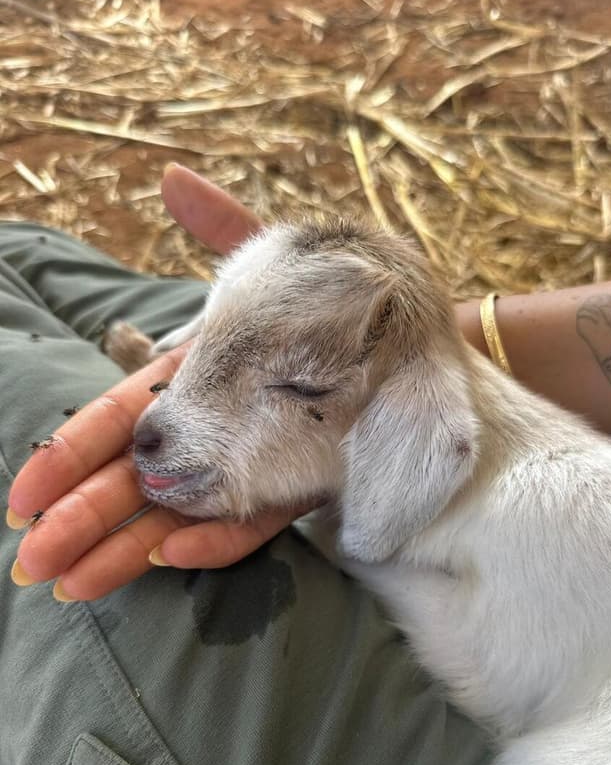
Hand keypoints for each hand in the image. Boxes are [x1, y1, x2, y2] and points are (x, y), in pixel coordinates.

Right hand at [8, 164, 303, 601]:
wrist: (417, 338)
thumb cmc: (336, 302)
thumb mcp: (275, 265)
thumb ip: (224, 232)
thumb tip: (172, 180)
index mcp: (197, 378)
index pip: (120, 423)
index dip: (70, 457)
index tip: (22, 497)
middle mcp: (218, 425)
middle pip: (138, 478)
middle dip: (82, 518)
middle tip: (31, 564)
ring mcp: (257, 460)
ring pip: (184, 511)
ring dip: (131, 545)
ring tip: (77, 585)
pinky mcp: (302, 486)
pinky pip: (256, 519)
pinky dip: (217, 536)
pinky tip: (176, 552)